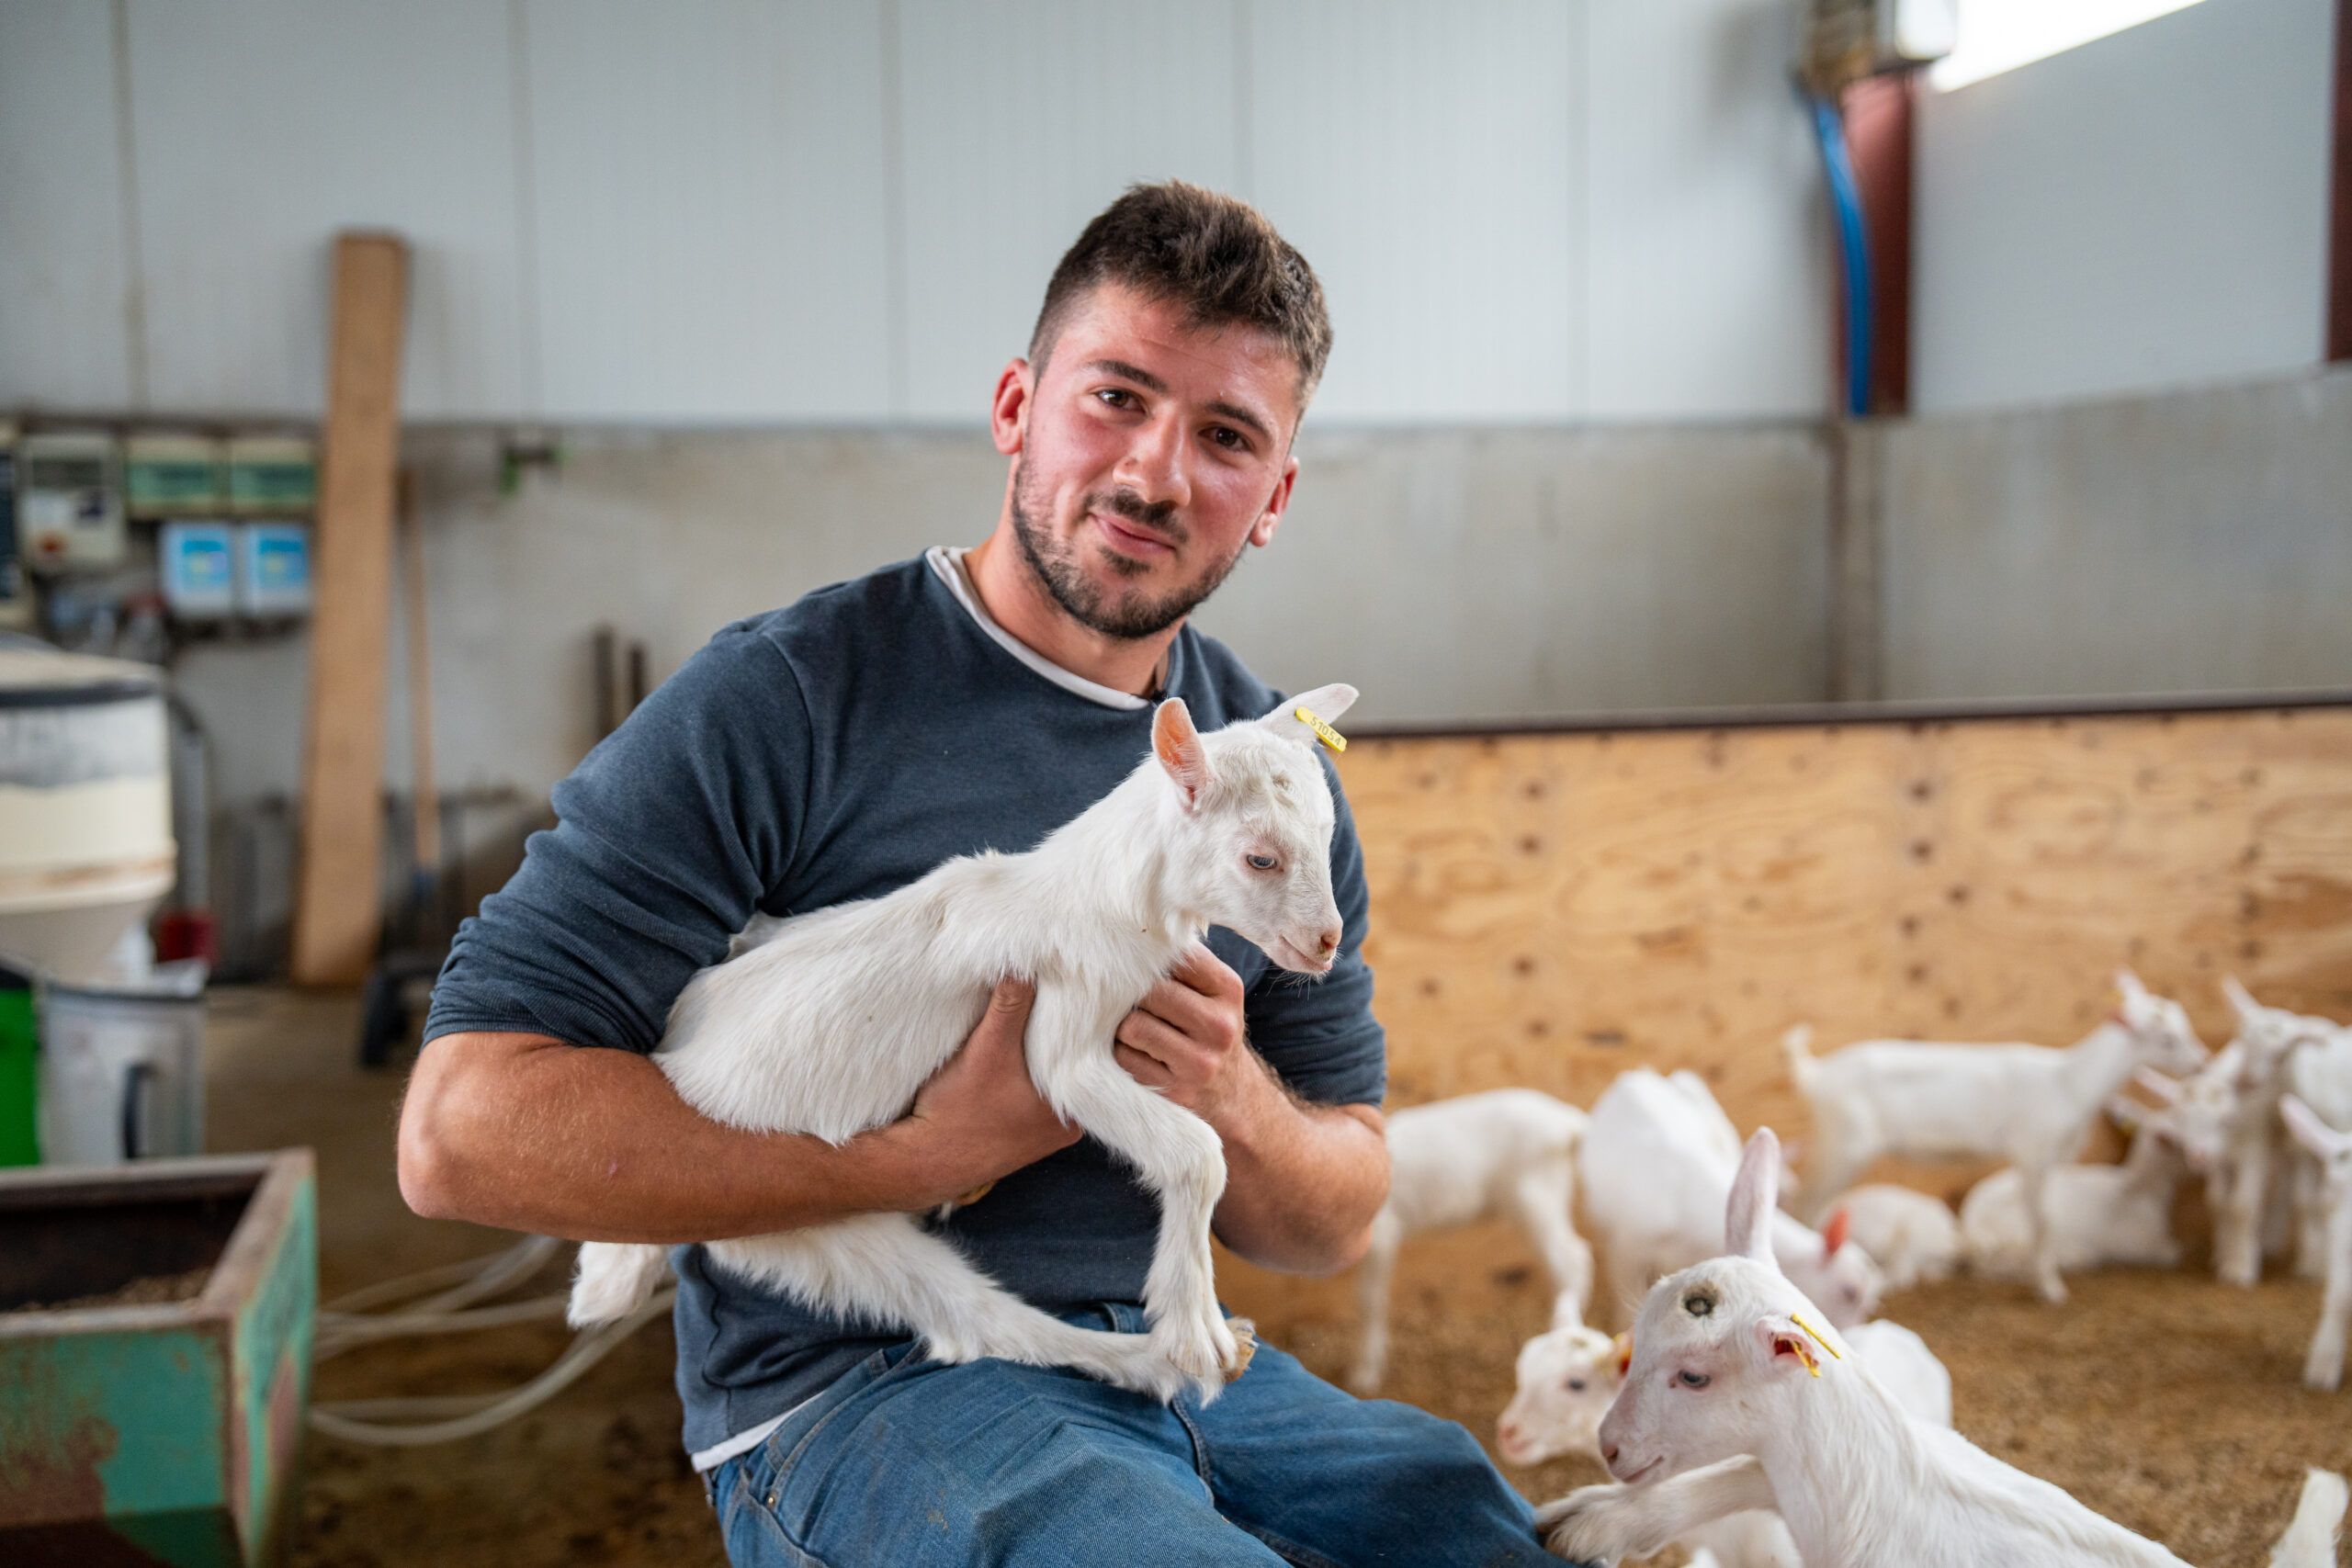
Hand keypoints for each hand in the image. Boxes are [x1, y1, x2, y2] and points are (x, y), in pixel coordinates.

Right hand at [899, 979, 1079, 1207]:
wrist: (921, 1162)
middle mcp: (1067, 1124)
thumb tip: (1025, 963)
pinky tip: (1006, 1048)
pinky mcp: (1020, 1129)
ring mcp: (1043, 1129)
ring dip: (1036, 1048)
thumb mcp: (986, 1049)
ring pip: (1049, 1073)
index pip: (1090, 1051)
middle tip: (1046, 993)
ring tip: (1023, 1016)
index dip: (1080, 1018)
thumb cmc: (956, 1114)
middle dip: (1058, 1030)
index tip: (1068, 988)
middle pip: (1071, 1061)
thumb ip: (1010, 1005)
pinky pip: (1032, 1088)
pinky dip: (1022, 1067)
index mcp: (1074, 1111)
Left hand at [1114, 943, 1273, 1132]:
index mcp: (1228, 989)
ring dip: (1121, 1026)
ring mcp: (1200, 1062)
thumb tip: (1129, 928)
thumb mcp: (1213, 993)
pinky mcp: (1177, 1091)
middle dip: (1130, 994)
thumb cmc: (1209, 1030)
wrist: (1232, 1096)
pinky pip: (1126, 1060)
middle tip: (1124, 998)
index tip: (1130, 960)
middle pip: (1149, 992)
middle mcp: (1220, 1025)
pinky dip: (1120, 1053)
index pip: (1175, 957)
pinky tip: (1131, 1052)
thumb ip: (1183, 963)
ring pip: (1132, 1027)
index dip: (1145, 958)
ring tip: (1129, 1026)